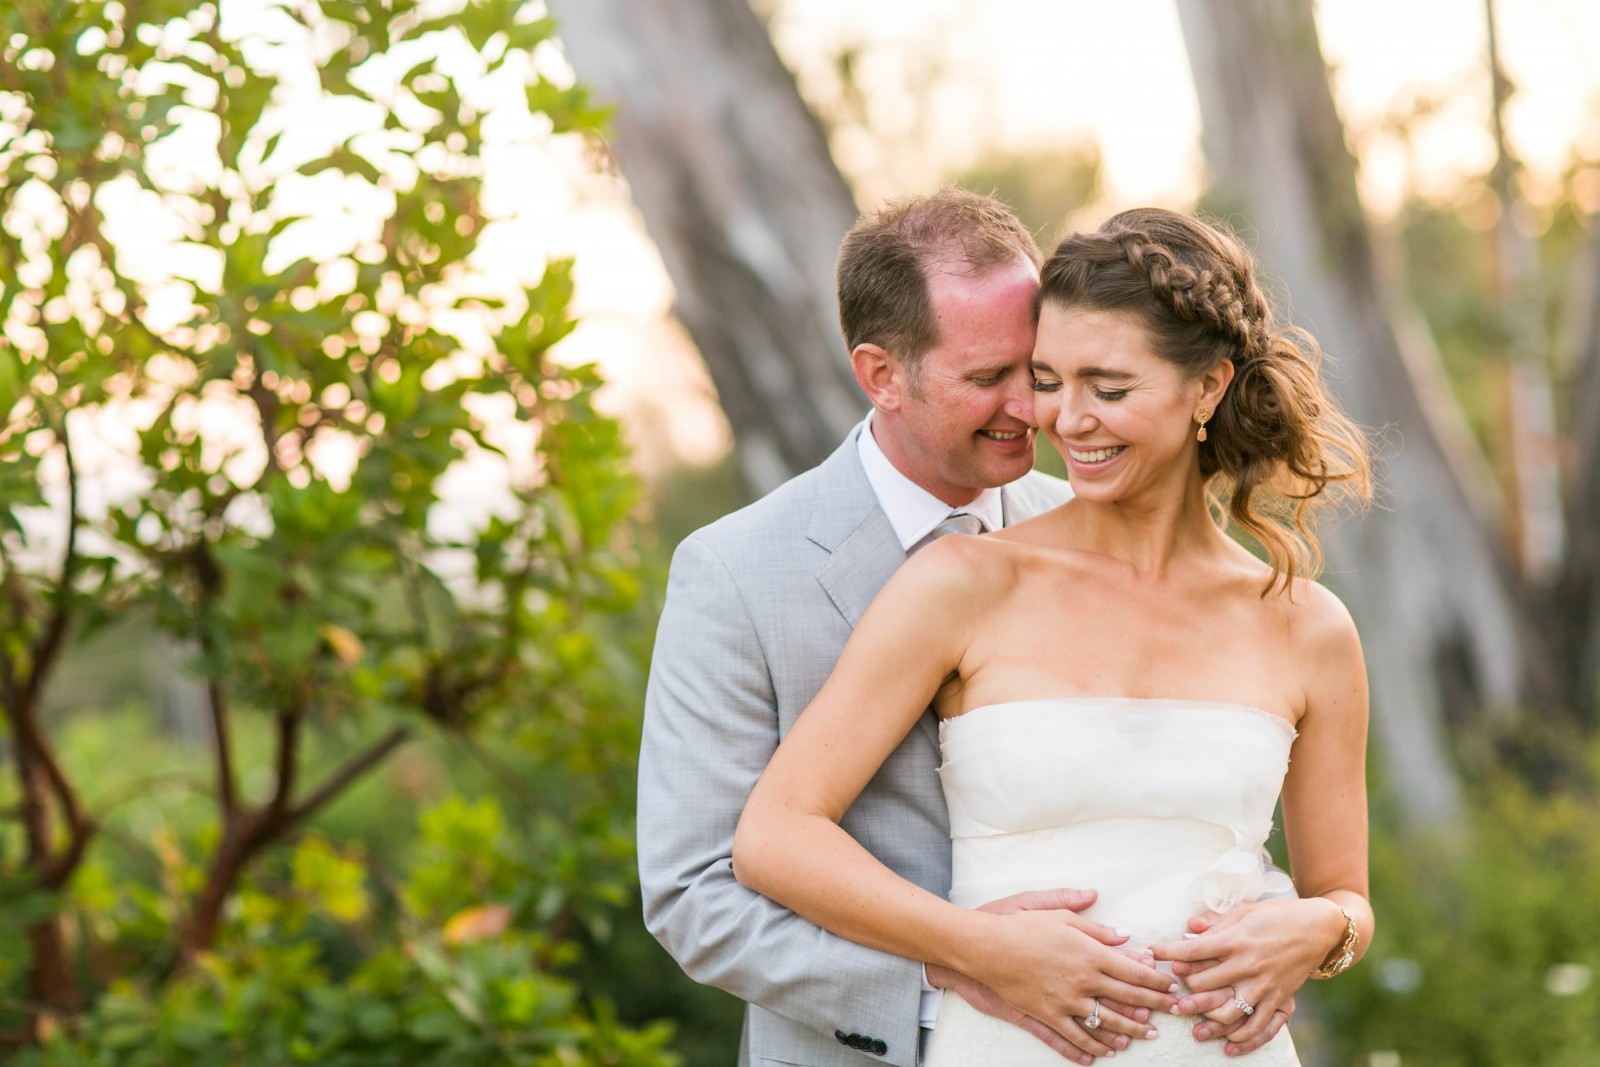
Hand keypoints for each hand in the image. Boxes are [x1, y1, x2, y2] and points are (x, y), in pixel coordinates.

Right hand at [929, 888, 1173, 1063]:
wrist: (984, 947)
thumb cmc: (1019, 924)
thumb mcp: (1057, 913)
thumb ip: (1093, 924)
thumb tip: (1124, 932)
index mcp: (1089, 953)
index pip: (1133, 971)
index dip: (1156, 980)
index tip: (1171, 985)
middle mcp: (1082, 980)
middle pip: (1127, 998)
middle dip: (1153, 1005)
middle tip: (1172, 1011)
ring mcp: (1065, 1002)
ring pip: (1106, 1021)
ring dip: (1130, 1029)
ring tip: (1147, 1033)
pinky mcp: (1046, 1015)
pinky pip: (1074, 1037)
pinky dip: (1091, 1047)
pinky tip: (1104, 1053)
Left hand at [1152, 900, 1338, 1051]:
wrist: (1319, 928)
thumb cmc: (1277, 915)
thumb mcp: (1245, 911)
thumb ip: (1216, 922)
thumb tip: (1189, 927)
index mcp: (1236, 940)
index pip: (1193, 950)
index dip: (1169, 952)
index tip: (1154, 953)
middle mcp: (1247, 964)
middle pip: (1205, 985)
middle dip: (1183, 991)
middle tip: (1169, 996)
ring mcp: (1264, 985)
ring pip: (1229, 1012)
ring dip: (1208, 1021)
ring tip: (1193, 1026)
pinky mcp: (1279, 998)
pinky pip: (1259, 1025)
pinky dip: (1242, 1038)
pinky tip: (1228, 1043)